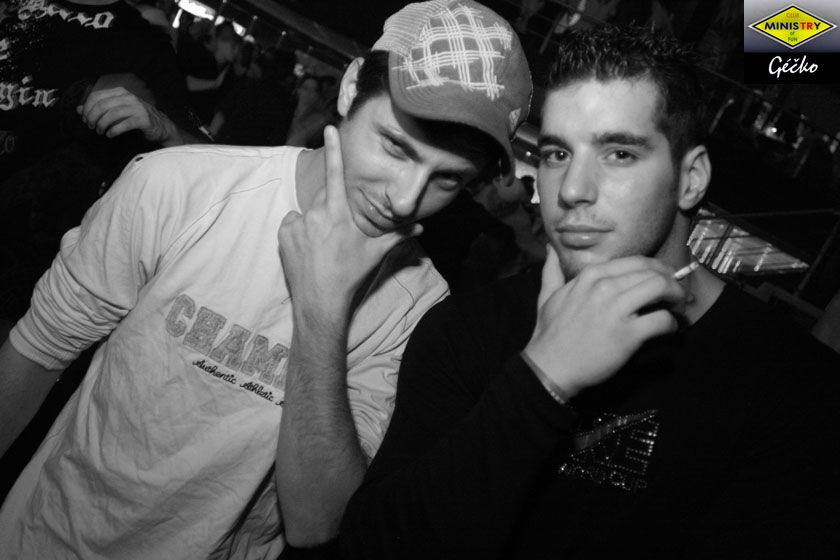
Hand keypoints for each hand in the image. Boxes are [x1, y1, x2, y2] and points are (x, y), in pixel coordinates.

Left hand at [77, 85, 178, 144]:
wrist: (159, 126)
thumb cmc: (135, 118)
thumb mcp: (116, 110)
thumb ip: (98, 109)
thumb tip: (78, 110)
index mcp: (120, 92)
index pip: (96, 96)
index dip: (87, 108)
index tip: (85, 119)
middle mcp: (128, 97)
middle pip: (102, 105)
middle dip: (93, 117)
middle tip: (91, 127)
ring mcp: (137, 107)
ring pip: (112, 114)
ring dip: (102, 125)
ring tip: (100, 132)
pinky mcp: (143, 119)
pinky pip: (123, 125)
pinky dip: (113, 131)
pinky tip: (110, 135)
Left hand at [277, 125, 420, 325]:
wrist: (321, 300)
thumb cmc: (350, 274)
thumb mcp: (375, 253)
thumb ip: (397, 235)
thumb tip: (421, 227)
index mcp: (339, 214)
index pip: (336, 174)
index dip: (333, 149)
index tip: (329, 128)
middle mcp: (315, 214)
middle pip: (324, 197)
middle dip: (331, 208)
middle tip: (337, 234)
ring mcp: (297, 224)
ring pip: (308, 212)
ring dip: (314, 222)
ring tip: (322, 246)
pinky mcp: (283, 235)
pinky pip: (293, 224)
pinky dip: (299, 231)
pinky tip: (308, 250)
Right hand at [523, 246, 687, 396]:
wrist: (549, 367)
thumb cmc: (549, 334)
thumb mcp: (546, 297)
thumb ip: (551, 271)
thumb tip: (551, 249)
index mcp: (590, 276)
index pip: (635, 261)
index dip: (656, 269)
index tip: (663, 278)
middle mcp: (604, 287)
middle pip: (652, 273)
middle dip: (671, 281)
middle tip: (677, 293)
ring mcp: (616, 310)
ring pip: (661, 288)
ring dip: (677, 297)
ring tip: (678, 307)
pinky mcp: (627, 334)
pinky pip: (662, 320)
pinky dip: (672, 323)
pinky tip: (670, 329)